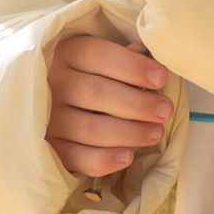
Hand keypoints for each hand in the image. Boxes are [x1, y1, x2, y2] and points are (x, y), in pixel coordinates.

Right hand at [45, 33, 173, 176]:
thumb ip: (126, 57)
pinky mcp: (50, 147)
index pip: (96, 55)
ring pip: (89, 129)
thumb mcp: (108, 60)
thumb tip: (144, 55)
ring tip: (156, 133)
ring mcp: (48, 117)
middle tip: (165, 110)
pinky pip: (75, 158)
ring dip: (129, 133)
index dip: (132, 67)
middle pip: (95, 93)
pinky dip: (104, 160)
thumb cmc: (98, 76)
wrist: (65, 107)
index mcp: (67, 53)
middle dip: (138, 104)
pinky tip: (128, 156)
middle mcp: (53, 83)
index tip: (161, 78)